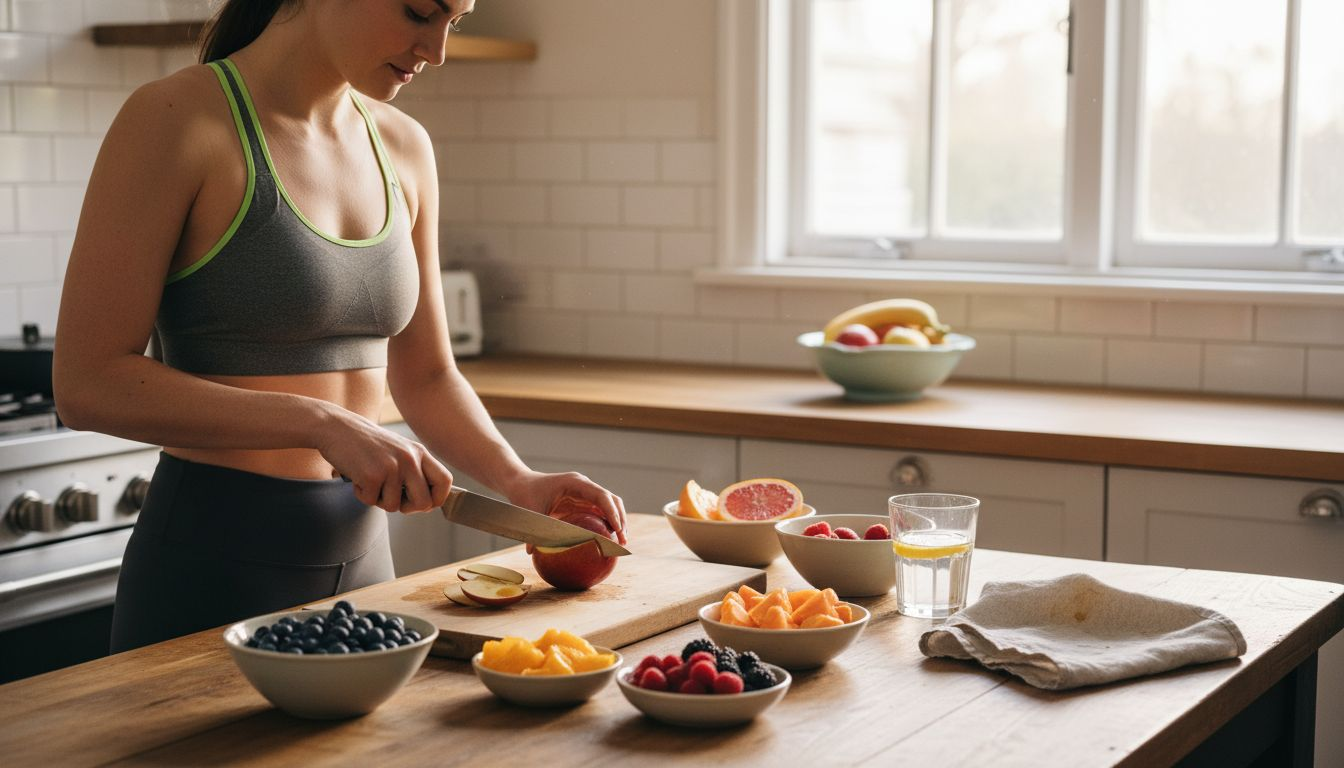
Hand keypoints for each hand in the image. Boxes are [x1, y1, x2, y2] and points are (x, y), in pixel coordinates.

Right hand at [316, 407, 451, 513]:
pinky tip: (357, 476)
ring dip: (379, 499)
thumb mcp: (398, 450)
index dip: (437, 499)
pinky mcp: (372, 475)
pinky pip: (371, 502)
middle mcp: (410, 459)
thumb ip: (414, 470)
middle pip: (424, 503)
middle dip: (408, 508)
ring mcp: (392, 467)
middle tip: (393, 498)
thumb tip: (428, 503)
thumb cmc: (366, 443)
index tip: (424, 504)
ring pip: (394, 507)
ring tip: (369, 478)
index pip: (445, 481)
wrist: (335, 427)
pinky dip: (362, 494)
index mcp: (419, 452)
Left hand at [505, 471, 627, 544]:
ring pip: (609, 505)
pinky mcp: (582, 501)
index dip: (612, 512)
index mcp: (575, 483)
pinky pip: (599, 511)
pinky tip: (607, 539)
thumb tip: (531, 552)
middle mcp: (584, 486)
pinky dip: (607, 523)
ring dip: (617, 522)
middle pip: (611, 500)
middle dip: (620, 519)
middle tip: (623, 540)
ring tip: (620, 542)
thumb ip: (532, 530)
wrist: (521, 482)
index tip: (617, 529)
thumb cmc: (525, 493)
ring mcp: (585, 493)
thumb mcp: (529, 511)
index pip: (601, 495)